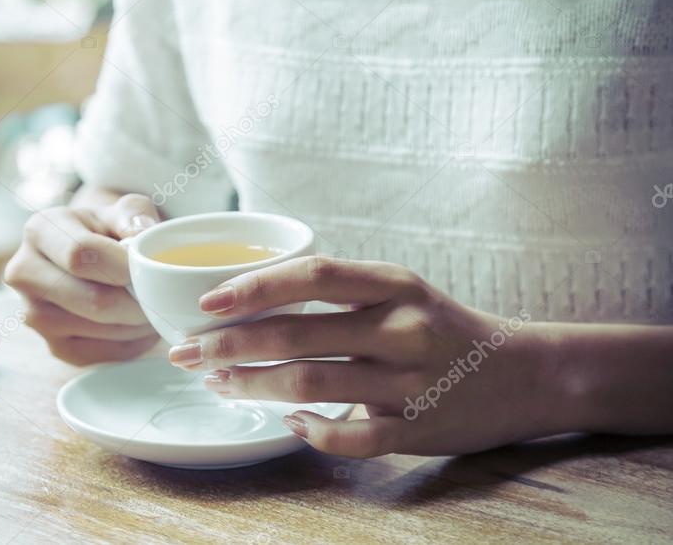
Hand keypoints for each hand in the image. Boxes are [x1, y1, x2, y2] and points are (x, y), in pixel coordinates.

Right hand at [4, 193, 160, 364]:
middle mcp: (24, 273)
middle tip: (164, 296)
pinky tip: (139, 324)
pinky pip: (102, 353)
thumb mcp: (122, 209)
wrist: (90, 257)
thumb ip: (135, 214)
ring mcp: (34, 314)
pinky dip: (132, 342)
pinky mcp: (53, 346)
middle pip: (94, 300)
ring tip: (153, 306)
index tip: (152, 269)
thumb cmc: (108, 230)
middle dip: (139, 301)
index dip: (124, 266)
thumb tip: (143, 235)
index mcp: (40, 230)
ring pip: (100, 329)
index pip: (80, 254)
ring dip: (138, 323)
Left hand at [167, 256, 560, 457]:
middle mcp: (402, 327)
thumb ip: (340, 292)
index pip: (313, 275)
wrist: (525, 374)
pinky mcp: (417, 428)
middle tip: (186, 353)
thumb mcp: (400, 292)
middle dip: (230, 344)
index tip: (206, 301)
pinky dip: (311, 431)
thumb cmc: (443, 327)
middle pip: (298, 334)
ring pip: (311, 384)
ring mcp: (410, 380)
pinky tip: (286, 423)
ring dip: (252, 386)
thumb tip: (251, 296)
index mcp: (394, 284)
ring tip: (217, 384)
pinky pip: (351, 436)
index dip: (254, 286)